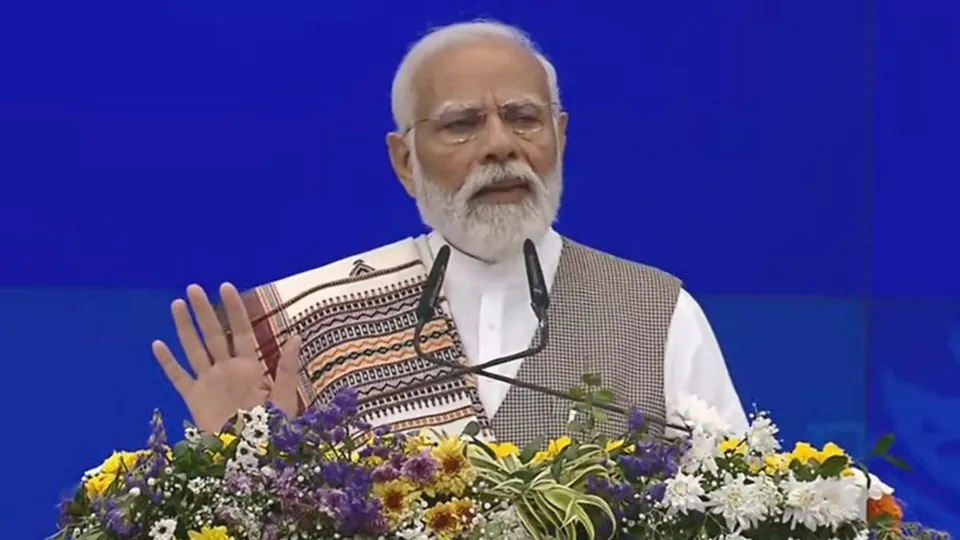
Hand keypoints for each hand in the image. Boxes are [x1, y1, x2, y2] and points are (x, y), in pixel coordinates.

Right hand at [152, 283, 300, 432]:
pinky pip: (178, 377)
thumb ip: (287, 367)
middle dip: (203, 312)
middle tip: (192, 287)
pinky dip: (167, 363)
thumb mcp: (284, 397)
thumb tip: (296, 336)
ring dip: (184, 328)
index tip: (225, 286)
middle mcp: (226, 370)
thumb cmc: (271, 429)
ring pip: (194, 349)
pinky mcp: (194, 399)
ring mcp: (208, 383)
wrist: (249, 457)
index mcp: (249, 367)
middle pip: (212, 335)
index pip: (239, 331)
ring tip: (176, 304)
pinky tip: (157, 344)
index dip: (233, 310)